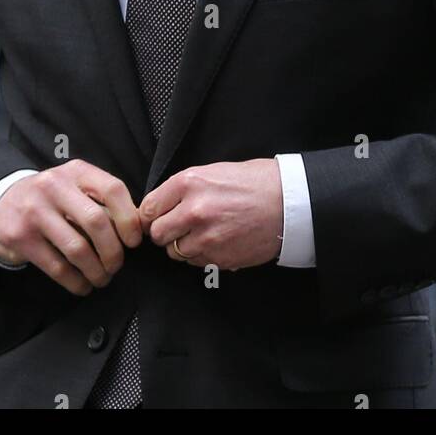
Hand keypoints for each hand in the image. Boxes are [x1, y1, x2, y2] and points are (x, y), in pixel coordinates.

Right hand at [0, 159, 142, 295]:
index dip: (129, 219)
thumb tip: (136, 229)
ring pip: (77, 249)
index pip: (113, 189)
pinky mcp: (21, 237)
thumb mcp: (74, 187)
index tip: (134, 241)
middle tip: (116, 266)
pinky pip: (57, 267)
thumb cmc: (50, 199)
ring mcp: (35, 211)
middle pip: (96, 222)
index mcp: (76, 171)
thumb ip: (101, 201)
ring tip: (101, 278)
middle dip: (113, 252)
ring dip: (96, 271)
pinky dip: (76, 282)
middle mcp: (55, 186)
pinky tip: (82, 285)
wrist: (0, 203)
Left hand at [140, 159, 282, 271]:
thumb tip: (160, 206)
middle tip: (178, 227)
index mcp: (189, 183)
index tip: (157, 217)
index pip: (148, 208)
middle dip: (165, 231)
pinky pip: (195, 262)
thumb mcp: (213, 172)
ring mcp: (206, 237)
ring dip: (182, 245)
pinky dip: (201, 255)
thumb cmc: (254, 182)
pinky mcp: (219, 258)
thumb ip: (184, 189)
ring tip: (201, 233)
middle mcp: (193, 210)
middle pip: (157, 233)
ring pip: (174, 252)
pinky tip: (216, 241)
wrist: (288, 202)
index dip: (151, 214)